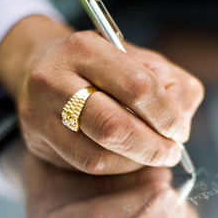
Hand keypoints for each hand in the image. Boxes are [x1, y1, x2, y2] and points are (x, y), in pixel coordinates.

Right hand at [0, 16, 203, 173]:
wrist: (39, 68)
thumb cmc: (99, 67)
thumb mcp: (137, 60)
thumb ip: (169, 86)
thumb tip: (180, 128)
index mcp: (85, 49)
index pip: (138, 87)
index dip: (166, 115)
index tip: (178, 129)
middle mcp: (54, 78)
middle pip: (114, 126)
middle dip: (152, 147)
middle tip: (170, 152)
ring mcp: (40, 112)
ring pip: (99, 155)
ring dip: (136, 162)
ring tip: (151, 154)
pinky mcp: (37, 138)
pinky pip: (85, 165)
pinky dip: (116, 168)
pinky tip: (127, 157)